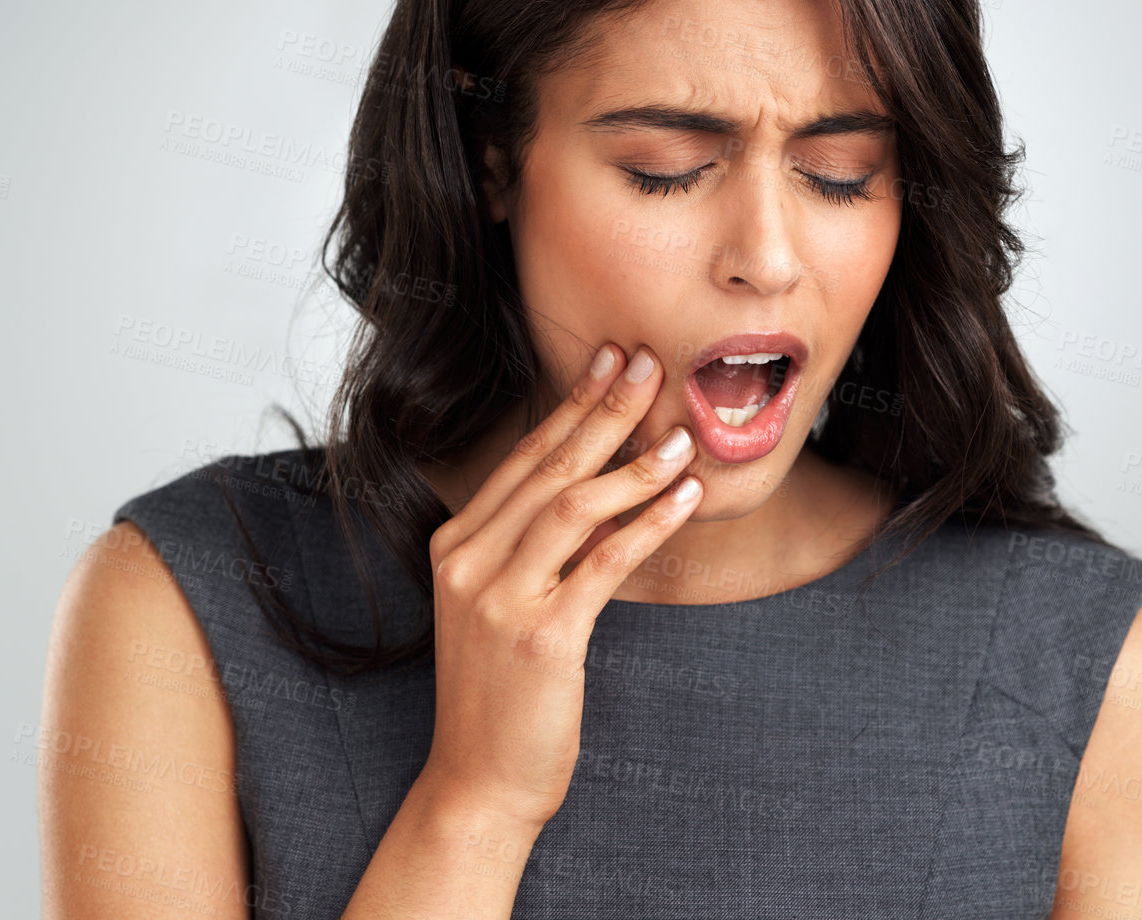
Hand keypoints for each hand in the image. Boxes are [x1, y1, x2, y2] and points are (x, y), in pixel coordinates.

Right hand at [417, 343, 700, 830]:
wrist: (479, 781)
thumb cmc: (502, 690)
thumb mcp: (503, 602)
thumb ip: (534, 544)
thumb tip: (600, 484)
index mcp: (456, 544)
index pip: (522, 457)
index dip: (571, 404)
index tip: (609, 360)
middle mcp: (469, 562)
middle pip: (548, 466)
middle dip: (603, 409)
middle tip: (647, 362)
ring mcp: (499, 599)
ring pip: (573, 505)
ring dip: (634, 465)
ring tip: (681, 436)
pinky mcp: (541, 637)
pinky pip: (604, 563)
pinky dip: (649, 525)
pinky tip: (685, 499)